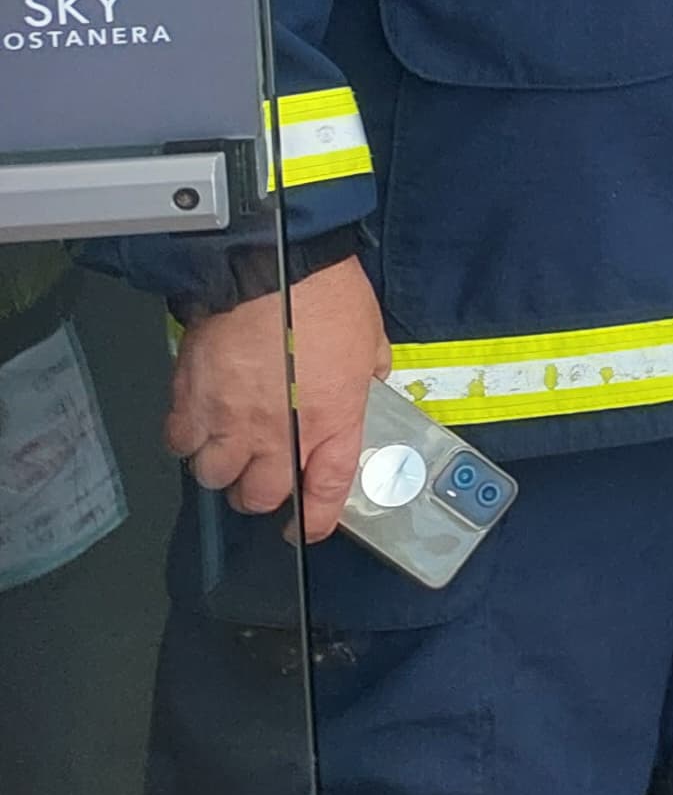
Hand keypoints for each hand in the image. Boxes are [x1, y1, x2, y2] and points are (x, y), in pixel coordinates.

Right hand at [167, 253, 387, 545]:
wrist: (270, 265)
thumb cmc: (327, 296)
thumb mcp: (371, 339)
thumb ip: (367, 374)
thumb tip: (365, 382)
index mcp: (332, 420)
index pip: (324, 491)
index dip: (315, 520)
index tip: (306, 529)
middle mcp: (278, 432)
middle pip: (258, 496)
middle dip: (261, 492)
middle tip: (264, 473)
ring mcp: (229, 420)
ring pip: (213, 476)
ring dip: (222, 467)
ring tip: (229, 447)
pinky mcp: (191, 400)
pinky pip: (179, 443)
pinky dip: (188, 440)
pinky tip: (199, 423)